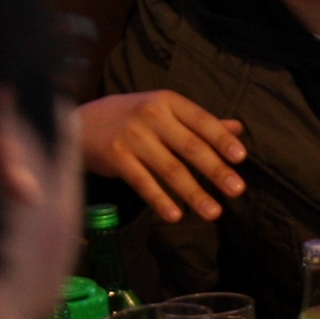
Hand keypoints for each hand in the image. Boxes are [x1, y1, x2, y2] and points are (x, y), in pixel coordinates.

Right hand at [78, 91, 247, 222]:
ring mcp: (132, 137)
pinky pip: (143, 182)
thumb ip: (199, 122)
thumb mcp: (163, 111)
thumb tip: (238, 128)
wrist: (79, 123)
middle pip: (189, 146)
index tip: (240, 157)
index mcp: (167, 102)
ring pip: (170, 168)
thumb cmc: (130, 117)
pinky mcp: (116, 157)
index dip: (221, 139)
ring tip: (213, 212)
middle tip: (237, 190)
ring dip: (193, 193)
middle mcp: (151, 116)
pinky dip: (160, 200)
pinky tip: (176, 216)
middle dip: (215, 170)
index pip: (201, 120)